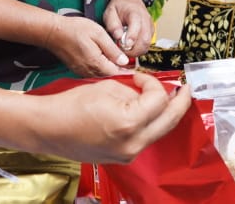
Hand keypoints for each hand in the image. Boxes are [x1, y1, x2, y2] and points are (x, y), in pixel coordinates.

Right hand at [32, 73, 191, 163]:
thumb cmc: (72, 105)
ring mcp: (128, 154)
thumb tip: (148, 90)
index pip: (158, 99)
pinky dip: (150, 124)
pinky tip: (147, 112)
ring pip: (159, 131)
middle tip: (186, 89)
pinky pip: (145, 139)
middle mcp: (133, 143)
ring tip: (169, 98)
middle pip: (169, 121)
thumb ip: (133, 89)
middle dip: (180, 102)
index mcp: (129, 122)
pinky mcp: (122, 158)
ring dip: (166, 114)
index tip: (141, 76)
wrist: (49, 128)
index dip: (153, 83)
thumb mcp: (107, 87)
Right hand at [43, 15, 133, 76]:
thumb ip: (112, 49)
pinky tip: (103, 62)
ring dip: (109, 71)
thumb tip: (124, 61)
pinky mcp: (77, 70)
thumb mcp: (98, 34)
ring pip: (101, 75)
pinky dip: (100, 69)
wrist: (54, 32)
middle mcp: (88, 70)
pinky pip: (92, 73)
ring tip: (117, 64)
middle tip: (128, 67)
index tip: (134, 70)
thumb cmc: (74, 29)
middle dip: (119, 72)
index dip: (126, 71)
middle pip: (109, 75)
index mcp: (96, 62)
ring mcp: (82, 71)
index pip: (116, 72)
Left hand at [102, 0, 153, 56]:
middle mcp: (145, 20)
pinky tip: (130, 46)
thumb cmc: (119, 6)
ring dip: (136, 51)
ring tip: (125, 49)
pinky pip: (147, 44)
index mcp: (135, 13)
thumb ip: (113, 24)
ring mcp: (150, 26)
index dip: (131, 38)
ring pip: (147, 45)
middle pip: (145, 40)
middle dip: (133, 50)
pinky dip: (139, 49)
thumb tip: (118, 37)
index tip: (124, 45)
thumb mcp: (110, 12)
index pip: (137, 26)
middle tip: (121, 51)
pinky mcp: (151, 32)